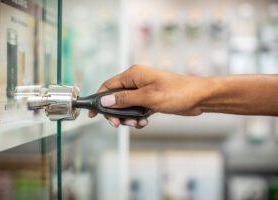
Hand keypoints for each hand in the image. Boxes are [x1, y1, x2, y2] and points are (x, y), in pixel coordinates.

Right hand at [89, 65, 211, 127]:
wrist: (198, 97)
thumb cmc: (176, 93)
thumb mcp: (148, 97)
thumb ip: (125, 99)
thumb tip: (105, 101)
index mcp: (133, 75)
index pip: (108, 86)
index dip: (99, 99)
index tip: (92, 113)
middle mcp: (136, 81)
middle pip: (116, 97)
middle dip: (116, 112)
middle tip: (118, 124)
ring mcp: (143, 90)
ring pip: (126, 105)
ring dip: (128, 117)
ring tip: (137, 123)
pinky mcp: (150, 99)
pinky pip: (136, 109)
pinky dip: (137, 117)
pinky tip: (144, 122)